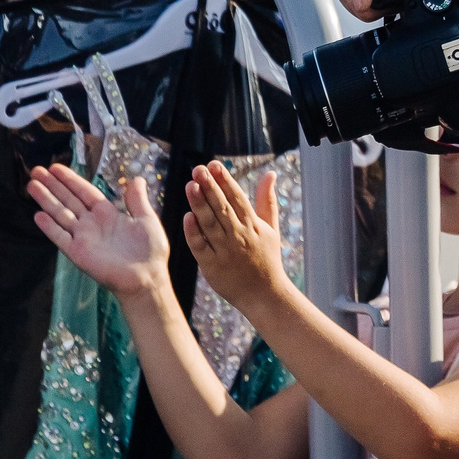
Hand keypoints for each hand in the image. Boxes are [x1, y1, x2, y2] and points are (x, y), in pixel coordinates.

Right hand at [29, 164, 170, 298]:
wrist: (146, 276)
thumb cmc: (149, 249)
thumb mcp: (146, 218)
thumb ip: (137, 199)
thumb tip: (136, 178)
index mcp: (107, 213)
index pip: (84, 191)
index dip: (70, 180)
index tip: (56, 168)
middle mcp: (91, 223)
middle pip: (68, 200)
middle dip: (52, 185)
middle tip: (36, 171)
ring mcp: (83, 237)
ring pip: (60, 214)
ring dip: (46, 200)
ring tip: (31, 185)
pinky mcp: (78, 253)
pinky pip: (61, 237)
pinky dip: (50, 227)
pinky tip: (38, 215)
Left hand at [184, 161, 289, 309]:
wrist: (264, 294)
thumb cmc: (267, 258)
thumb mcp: (271, 228)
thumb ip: (266, 200)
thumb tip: (269, 173)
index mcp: (253, 224)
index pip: (237, 197)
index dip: (225, 180)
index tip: (214, 164)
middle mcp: (239, 235)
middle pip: (222, 207)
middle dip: (210, 186)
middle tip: (198, 168)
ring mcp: (225, 251)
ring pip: (210, 224)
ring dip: (200, 204)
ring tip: (190, 185)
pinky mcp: (212, 267)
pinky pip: (201, 247)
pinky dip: (194, 233)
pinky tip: (187, 217)